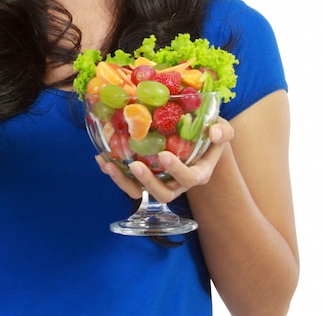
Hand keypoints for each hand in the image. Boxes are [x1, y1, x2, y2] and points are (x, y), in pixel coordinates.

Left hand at [95, 118, 234, 201]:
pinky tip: (101, 159)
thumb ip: (223, 132)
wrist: (198, 138)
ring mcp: (160, 181)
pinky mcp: (144, 177)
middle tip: (134, 165)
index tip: (164, 155)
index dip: (177, 170)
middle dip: (148, 182)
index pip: (190, 178)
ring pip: (141, 193)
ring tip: (109, 165)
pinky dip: (114, 173)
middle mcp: (178, 183)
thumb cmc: (209, 134)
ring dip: (123, 182)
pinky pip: (128, 182)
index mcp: (199, 172)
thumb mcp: (222, 130)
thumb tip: (215, 131)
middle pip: (164, 194)